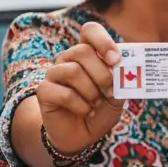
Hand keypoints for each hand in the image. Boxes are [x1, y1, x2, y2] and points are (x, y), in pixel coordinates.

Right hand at [36, 21, 123, 154]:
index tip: (115, 59)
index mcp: (89, 54)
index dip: (102, 40)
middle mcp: (69, 59)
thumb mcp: (117, 98)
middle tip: (108, 91)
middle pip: (82, 51)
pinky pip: (62, 92)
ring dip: (90, 91)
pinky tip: (84, 111)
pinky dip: (79, 105)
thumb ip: (121, 84)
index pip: (89, 31)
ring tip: (95, 103)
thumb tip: (123, 73)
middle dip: (101, 74)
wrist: (81, 135)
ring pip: (72, 71)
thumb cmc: (100, 111)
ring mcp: (54, 74)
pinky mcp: (44, 91)